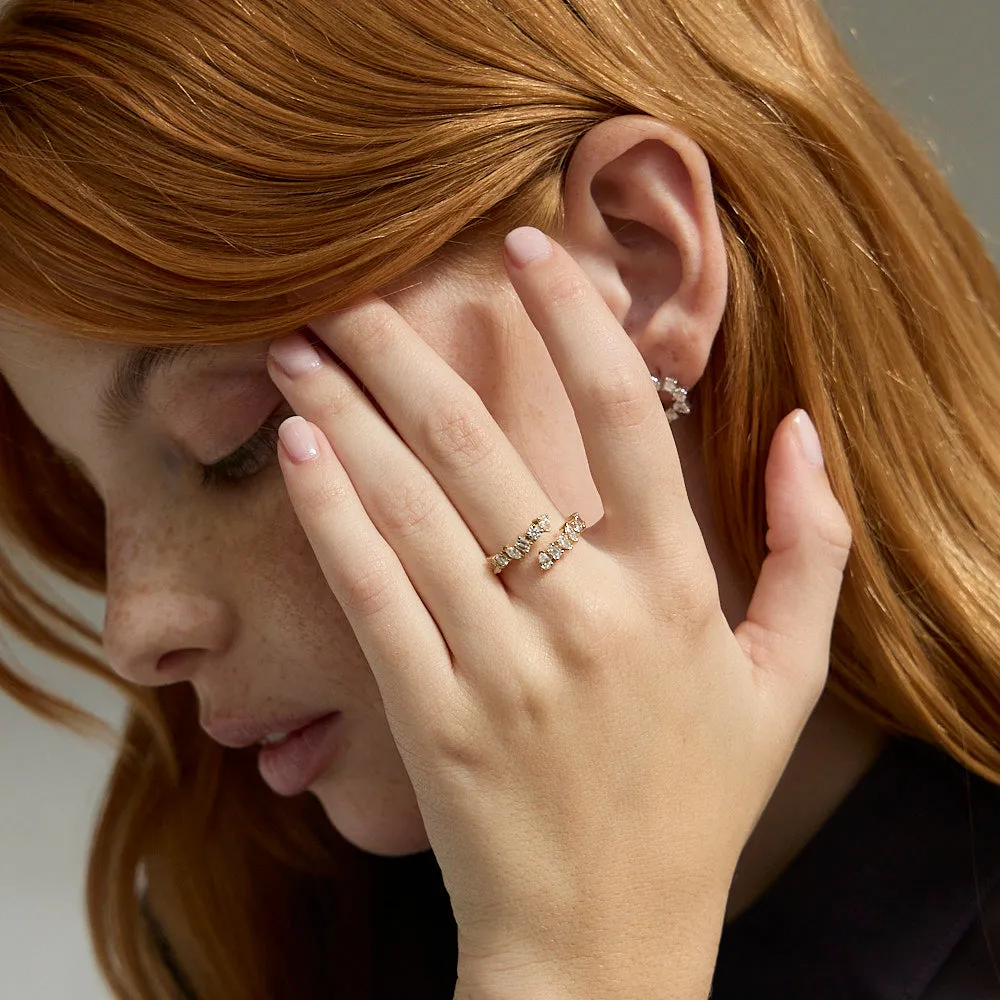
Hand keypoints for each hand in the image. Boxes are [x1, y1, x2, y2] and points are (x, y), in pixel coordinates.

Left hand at [266, 228, 851, 999]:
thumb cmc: (696, 799)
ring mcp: (502, 666)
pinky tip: (297, 451)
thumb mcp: (787, 678)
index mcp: (675, 591)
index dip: (572, 319)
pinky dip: (331, 517)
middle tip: (355, 288)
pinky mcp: (433, 717)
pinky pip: (373, 596)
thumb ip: (813, 549)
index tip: (526, 248)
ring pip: (412, 508)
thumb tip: (806, 432)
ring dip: (348, 415)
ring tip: (299, 348)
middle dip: (409, 352)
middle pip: (482, 446)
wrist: (608, 936)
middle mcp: (586, 614)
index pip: (622, 418)